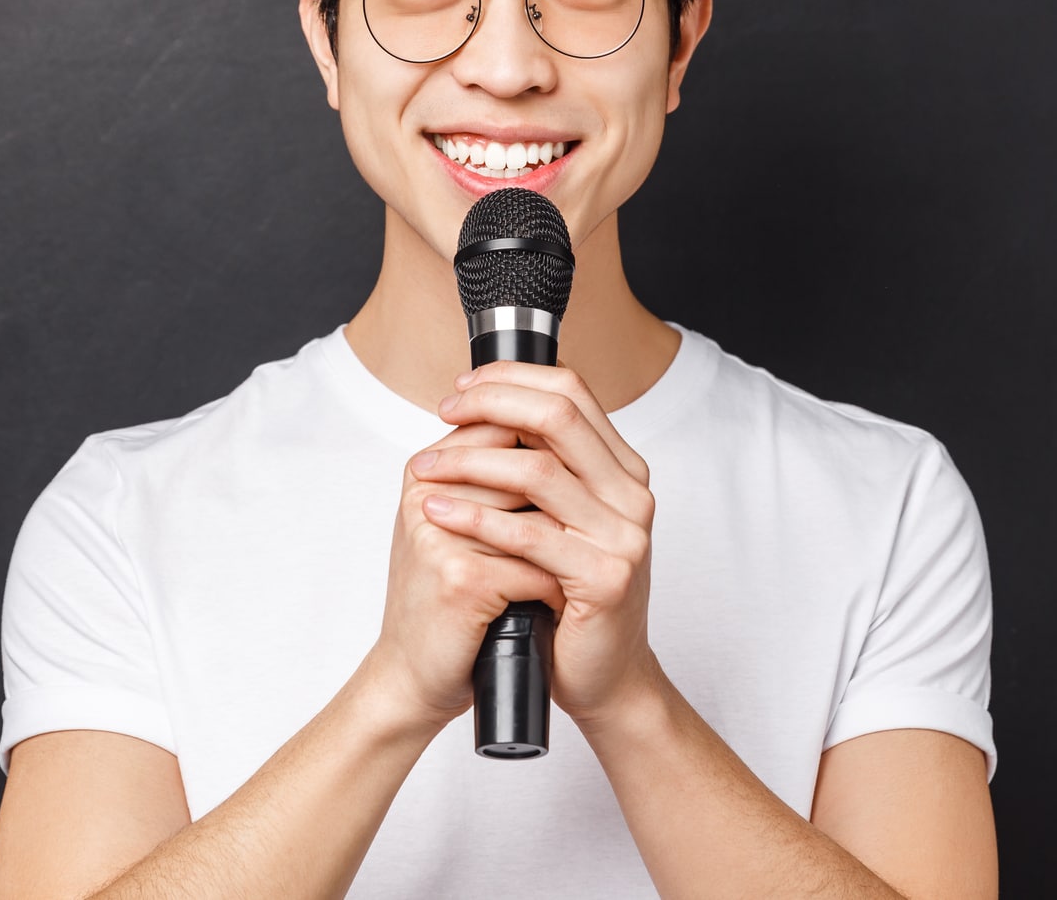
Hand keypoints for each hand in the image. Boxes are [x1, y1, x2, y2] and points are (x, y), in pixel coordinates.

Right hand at [367, 418, 567, 734]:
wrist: (413, 676)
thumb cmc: (444, 601)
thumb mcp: (462, 527)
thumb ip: (494, 477)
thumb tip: (565, 434)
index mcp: (425, 471)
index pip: (505, 426)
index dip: (552, 458)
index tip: (572, 493)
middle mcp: (426, 493)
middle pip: (528, 469)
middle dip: (562, 510)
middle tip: (578, 540)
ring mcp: (441, 534)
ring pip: (540, 517)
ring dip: (567, 548)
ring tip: (572, 570)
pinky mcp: (460, 577)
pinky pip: (537, 567)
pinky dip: (556, 590)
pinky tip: (555, 605)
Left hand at [416, 361, 660, 727]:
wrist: (603, 677)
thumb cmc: (570, 599)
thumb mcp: (560, 520)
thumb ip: (542, 469)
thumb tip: (483, 408)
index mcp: (622, 469)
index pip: (572, 391)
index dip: (512, 380)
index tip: (462, 390)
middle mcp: (631, 493)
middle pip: (558, 415)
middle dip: (491, 404)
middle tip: (444, 413)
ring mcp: (624, 535)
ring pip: (538, 470)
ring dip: (469, 462)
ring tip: (425, 469)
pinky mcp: (604, 577)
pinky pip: (529, 534)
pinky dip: (475, 517)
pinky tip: (438, 512)